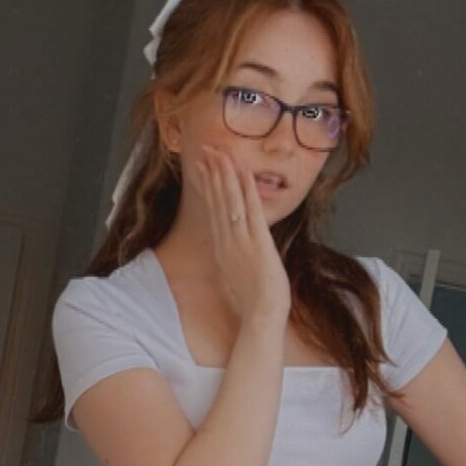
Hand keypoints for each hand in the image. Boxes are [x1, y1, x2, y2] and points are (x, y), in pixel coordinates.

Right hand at [187, 144, 291, 327]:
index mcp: (223, 247)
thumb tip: (235, 250)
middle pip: (217, 200)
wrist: (262, 315)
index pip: (213, 209)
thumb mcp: (239, 274)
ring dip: (225, 175)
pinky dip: (247, 190)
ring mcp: (241, 241)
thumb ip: (236, 257)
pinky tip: (244, 172)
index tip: (203, 167)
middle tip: (206, 150)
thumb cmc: (254, 301)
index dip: (208, 185)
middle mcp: (227, 240)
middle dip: (212, 172)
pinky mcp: (258, 243)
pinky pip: (251, 210)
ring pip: (231, 201)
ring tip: (219, 152)